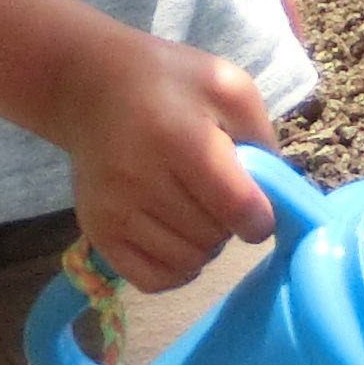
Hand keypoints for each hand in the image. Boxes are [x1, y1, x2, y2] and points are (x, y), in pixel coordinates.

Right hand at [45, 27, 277, 292]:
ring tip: (193, 209)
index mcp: (179, 138)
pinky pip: (154, 280)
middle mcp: (140, 179)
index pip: (237, 207)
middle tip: (215, 194)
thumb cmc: (170, 84)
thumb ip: (261, 139)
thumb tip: (273, 199)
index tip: (255, 206)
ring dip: (204, 245)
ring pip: (189, 262)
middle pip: (215, 237)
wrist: (90, 87)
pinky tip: (176, 238)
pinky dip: (176, 269)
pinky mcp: (97, 232)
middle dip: (228, 223)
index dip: (260, 217)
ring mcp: (114, 210)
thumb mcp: (227, 88)